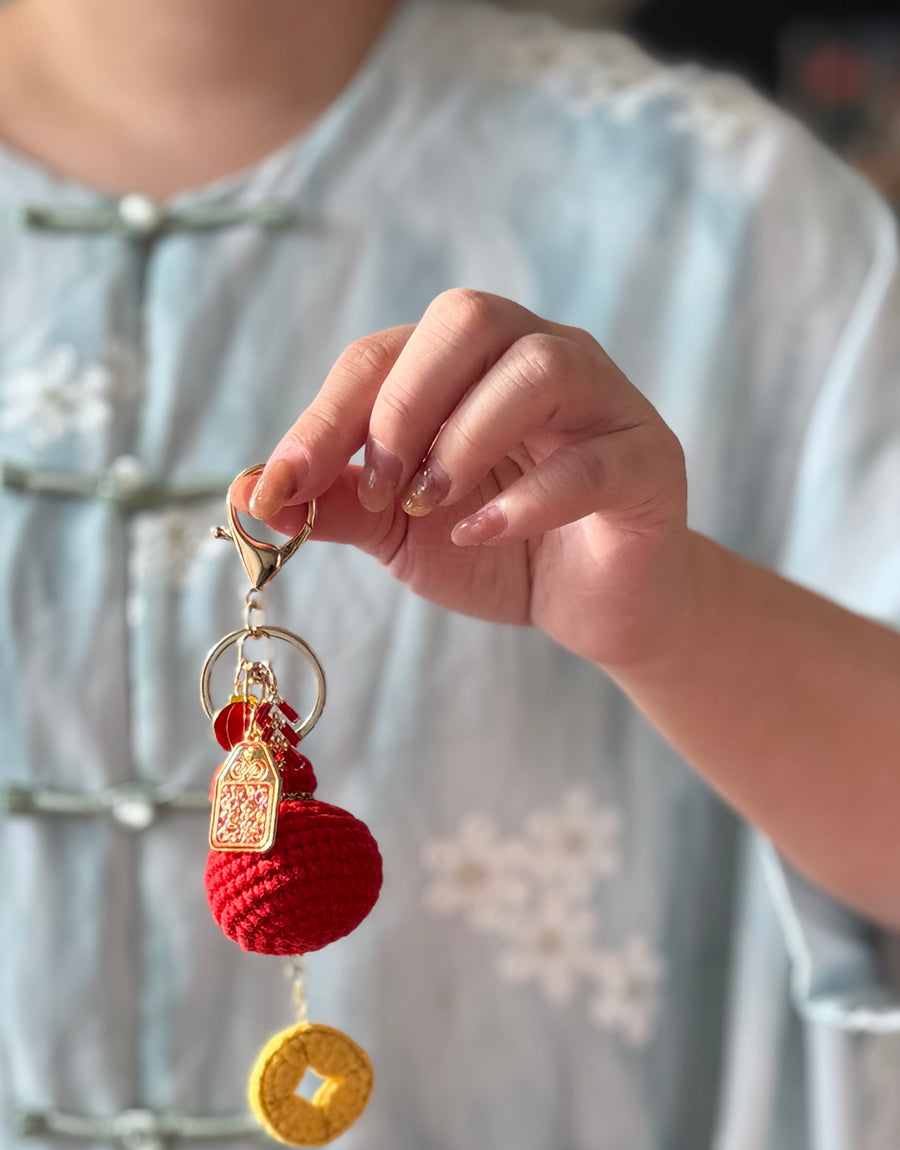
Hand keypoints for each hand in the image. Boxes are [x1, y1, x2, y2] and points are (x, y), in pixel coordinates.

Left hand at [236, 289, 690, 667]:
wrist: (598, 606)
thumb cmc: (501, 550)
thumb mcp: (402, 532)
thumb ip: (336, 506)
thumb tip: (247, 494)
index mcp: (466, 365)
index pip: (382, 356)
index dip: (323, 419)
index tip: (279, 488)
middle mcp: (535, 358)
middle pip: (465, 317)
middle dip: (401, 403)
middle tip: (380, 487)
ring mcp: (601, 402)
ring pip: (537, 365)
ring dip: (464, 437)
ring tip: (433, 505)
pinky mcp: (648, 461)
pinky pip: (591, 460)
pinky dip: (527, 498)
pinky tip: (483, 532)